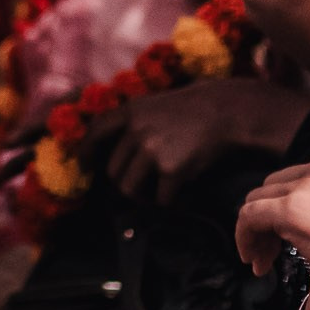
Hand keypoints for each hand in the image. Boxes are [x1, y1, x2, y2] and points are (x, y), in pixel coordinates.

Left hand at [102, 79, 309, 203]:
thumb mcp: (152, 106)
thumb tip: (104, 152)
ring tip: (161, 191)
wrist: (225, 112)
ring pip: (130, 190)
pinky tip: (184, 195)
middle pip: (113, 173)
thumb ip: (130, 124)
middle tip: (143, 187)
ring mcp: (152, 150)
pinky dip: (172, 202)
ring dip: (145, 197)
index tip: (84, 168)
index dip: (86, 153)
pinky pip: (161, 199)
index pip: (94, 133)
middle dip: (126, 184)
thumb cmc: (188, 111)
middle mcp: (135, 130)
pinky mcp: (171, 170)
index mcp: (129, 112)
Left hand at [234, 143, 309, 309]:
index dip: (297, 205)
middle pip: (282, 184)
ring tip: (263, 260)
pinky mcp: (293, 208)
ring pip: (263, 198)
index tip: (295, 233)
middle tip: (273, 251)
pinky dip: (245, 236)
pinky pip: (251, 215)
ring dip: (258, 230)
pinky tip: (254, 260)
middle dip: (273, 217)